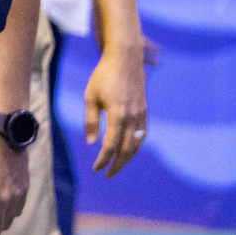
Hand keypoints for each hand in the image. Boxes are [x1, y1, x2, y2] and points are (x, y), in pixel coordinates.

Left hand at [85, 43, 147, 176]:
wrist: (125, 59)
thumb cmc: (103, 76)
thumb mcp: (90, 96)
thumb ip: (91, 120)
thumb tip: (92, 143)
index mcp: (118, 115)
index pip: (111, 146)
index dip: (103, 160)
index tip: (96, 169)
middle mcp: (133, 118)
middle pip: (126, 150)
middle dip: (117, 165)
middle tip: (107, 174)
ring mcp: (141, 115)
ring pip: (137, 144)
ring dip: (128, 158)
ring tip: (117, 166)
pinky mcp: (145, 111)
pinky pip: (142, 135)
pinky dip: (136, 146)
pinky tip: (128, 150)